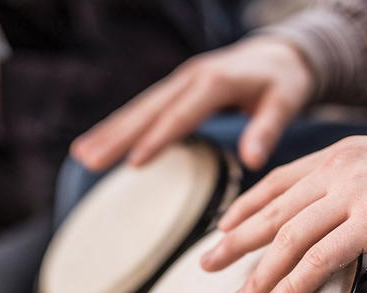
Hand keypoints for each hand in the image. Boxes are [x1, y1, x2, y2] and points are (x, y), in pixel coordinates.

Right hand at [71, 36, 313, 170]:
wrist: (281, 55)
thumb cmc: (283, 82)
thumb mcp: (285, 102)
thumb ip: (267, 129)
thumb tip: (253, 160)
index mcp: (215, 82)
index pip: (180, 115)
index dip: (157, 139)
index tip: (133, 163)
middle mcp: (191, 77)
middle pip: (148, 109)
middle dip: (116, 135)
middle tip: (87, 159)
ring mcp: (182, 80)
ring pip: (140, 107)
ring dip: (110, 130)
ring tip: (82, 154)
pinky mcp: (179, 87)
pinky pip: (146, 107)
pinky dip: (123, 124)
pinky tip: (105, 140)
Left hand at [200, 119, 366, 292]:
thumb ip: (348, 186)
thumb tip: (330, 214)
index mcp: (336, 157)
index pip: (276, 183)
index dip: (244, 206)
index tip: (222, 227)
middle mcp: (336, 172)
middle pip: (271, 212)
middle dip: (234, 242)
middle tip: (206, 264)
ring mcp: (354, 194)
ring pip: (289, 239)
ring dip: (258, 275)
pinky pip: (320, 258)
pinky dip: (293, 284)